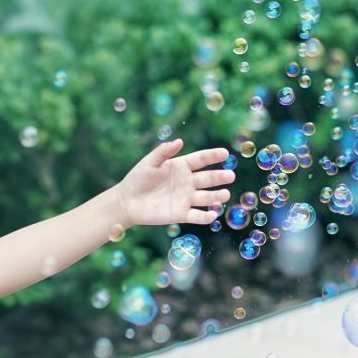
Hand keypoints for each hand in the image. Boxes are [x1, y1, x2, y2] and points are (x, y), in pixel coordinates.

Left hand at [113, 138, 234, 226]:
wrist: (127, 202)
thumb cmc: (137, 179)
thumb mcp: (149, 163)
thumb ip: (163, 152)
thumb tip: (179, 141)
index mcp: (181, 166)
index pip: (201, 159)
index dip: (213, 156)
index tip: (224, 153)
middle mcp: (187, 182)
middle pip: (209, 178)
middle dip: (220, 177)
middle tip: (230, 175)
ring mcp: (186, 198)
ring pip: (207, 197)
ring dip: (217, 196)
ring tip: (224, 194)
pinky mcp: (181, 214)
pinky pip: (197, 216)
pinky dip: (206, 216)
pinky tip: (212, 215)